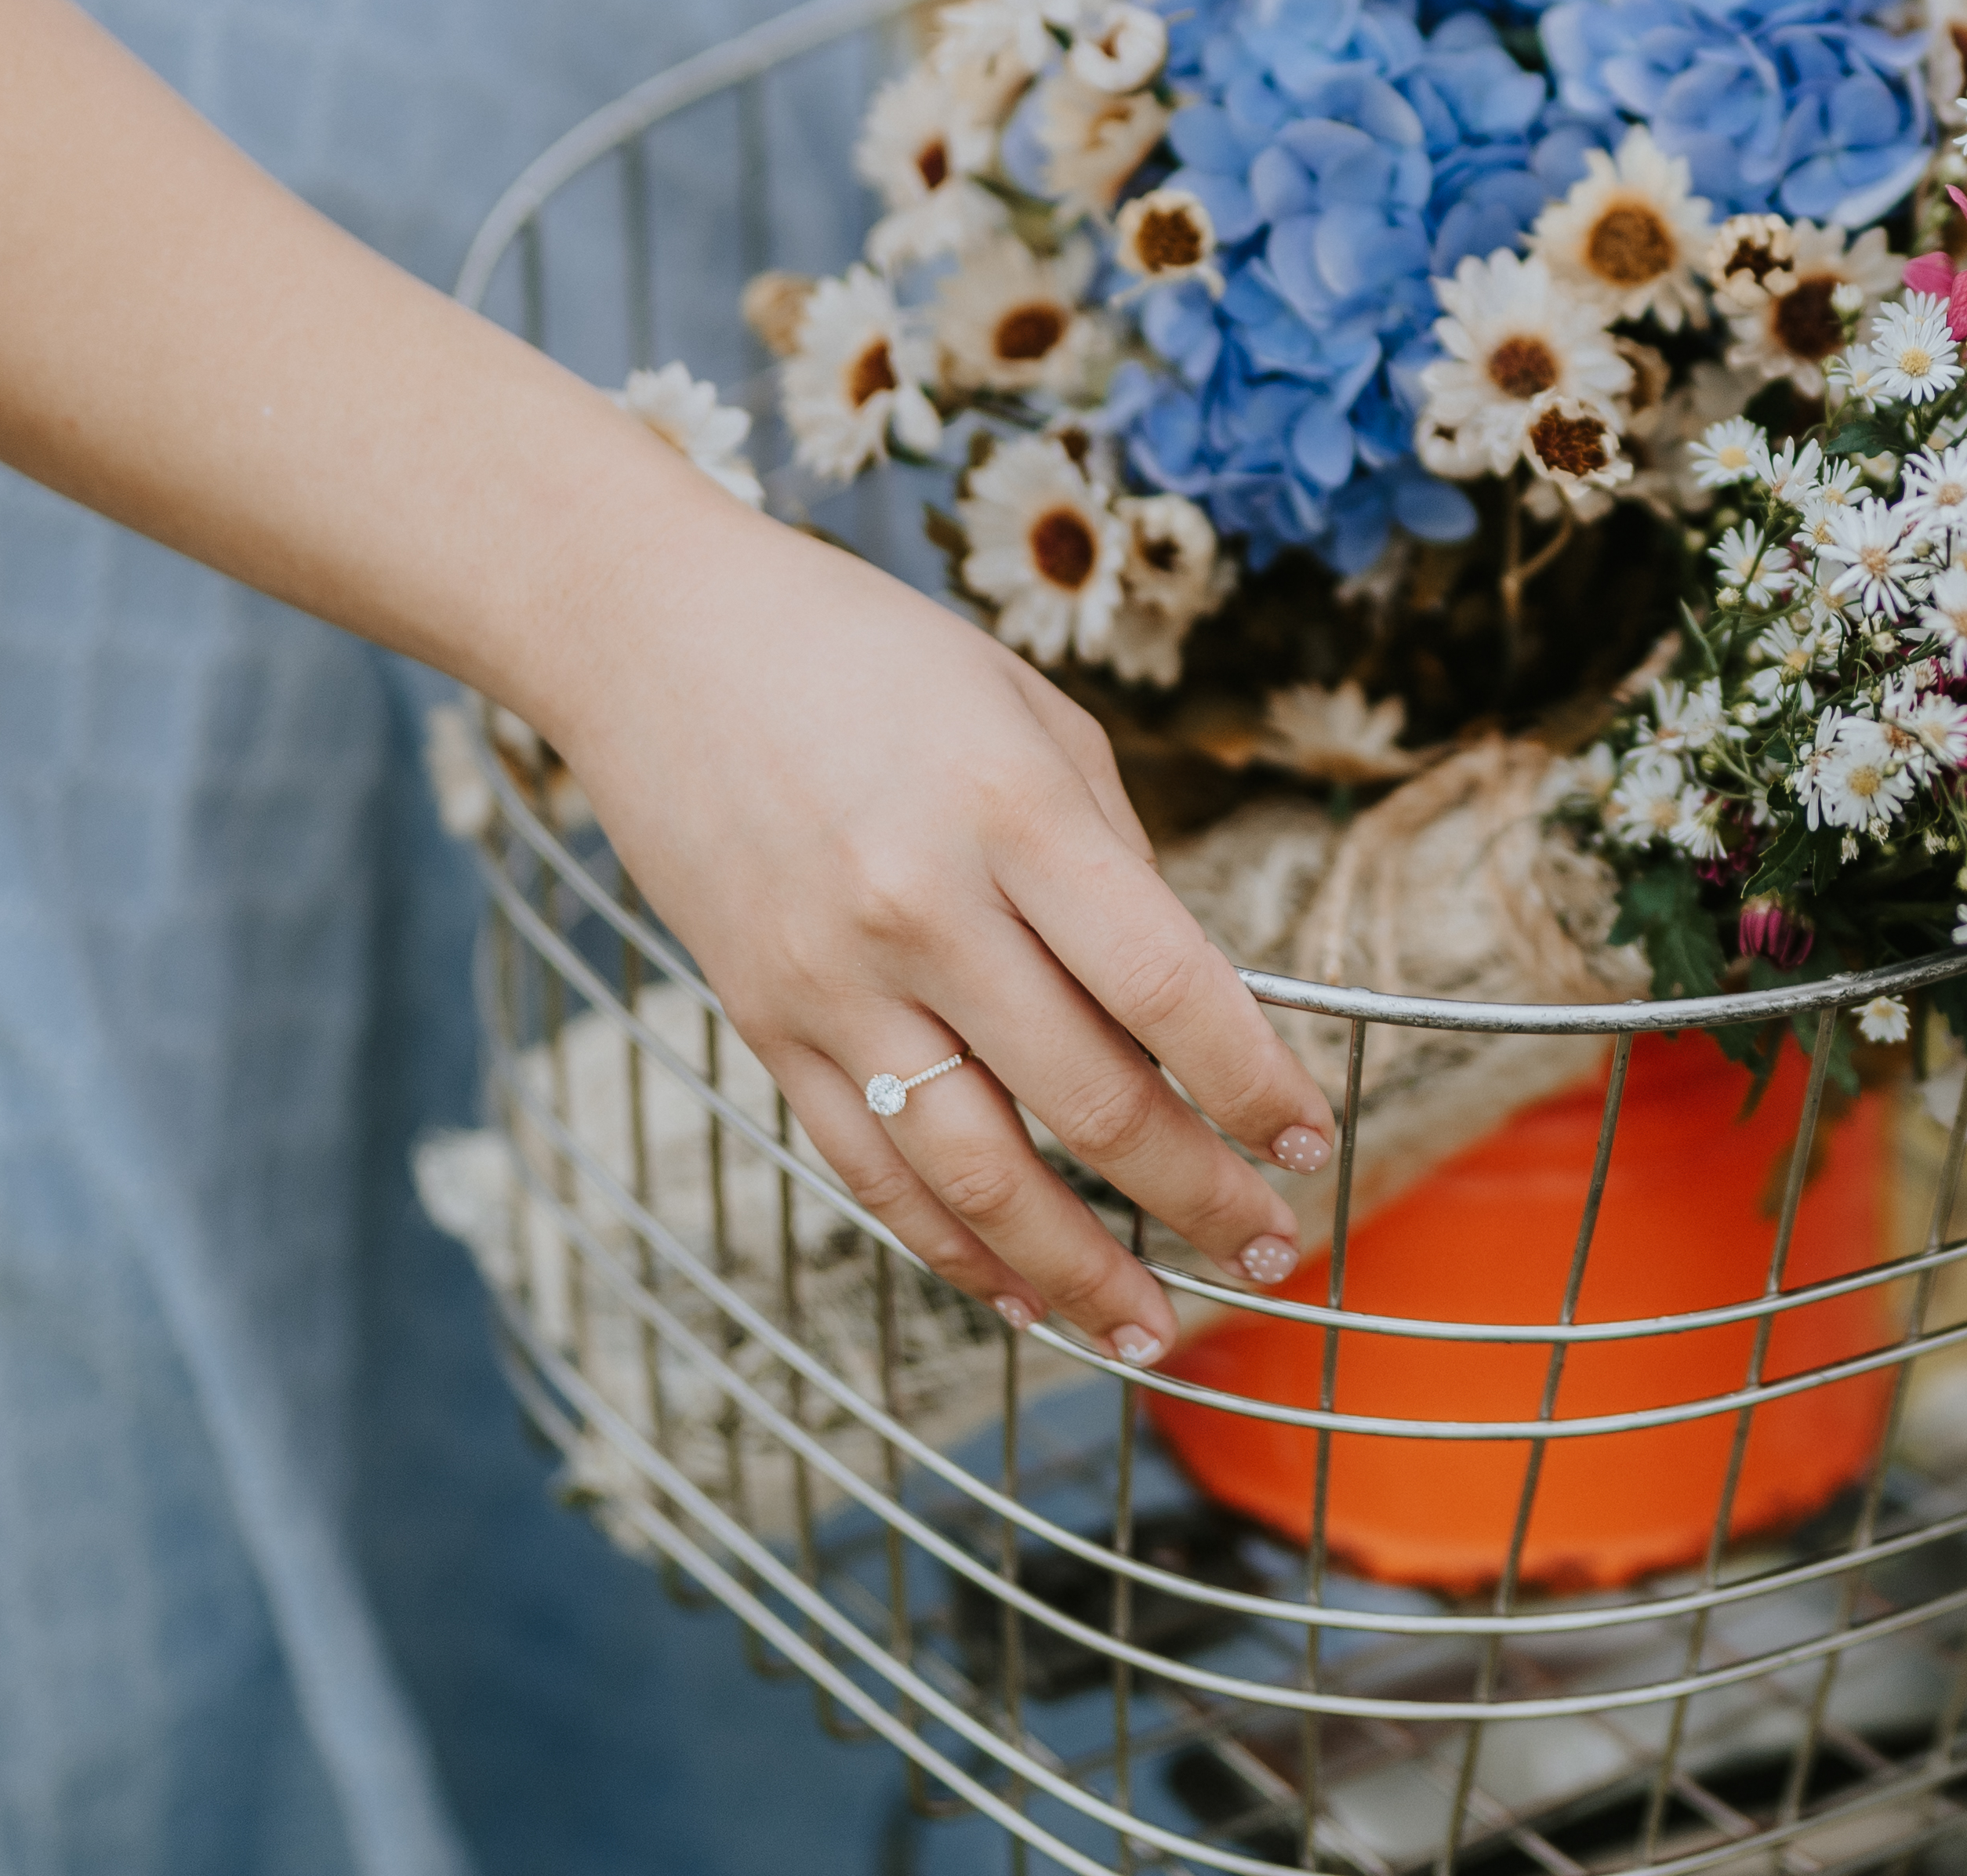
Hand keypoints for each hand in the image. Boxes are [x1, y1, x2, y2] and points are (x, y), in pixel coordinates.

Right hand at [543, 498, 1335, 1356]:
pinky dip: (952, 1249)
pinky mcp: (765, 1026)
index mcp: (1013, 814)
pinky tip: (1023, 1295)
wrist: (659, 639)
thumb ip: (1117, 862)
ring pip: (975, 1173)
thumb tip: (1194, 1004)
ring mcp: (833, 982)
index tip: (1308, 1139)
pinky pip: (870, 1171)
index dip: (1252, 1081)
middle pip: (1089, 1099)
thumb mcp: (1034, 718)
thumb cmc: (874, 658)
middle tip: (1271, 1247)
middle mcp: (922, 910)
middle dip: (1197, 1194)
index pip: (1166, 987)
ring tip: (1157, 1327)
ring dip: (1079, 1269)